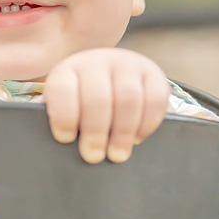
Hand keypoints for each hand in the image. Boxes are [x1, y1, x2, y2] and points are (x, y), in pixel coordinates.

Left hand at [43, 48, 170, 163]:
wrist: (109, 76)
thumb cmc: (82, 101)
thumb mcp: (65, 106)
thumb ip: (63, 121)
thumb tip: (68, 145)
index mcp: (69, 71)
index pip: (64, 89)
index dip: (64, 116)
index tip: (66, 138)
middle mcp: (98, 62)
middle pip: (98, 98)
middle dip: (95, 132)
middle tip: (93, 156)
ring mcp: (127, 65)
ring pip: (128, 99)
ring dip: (123, 132)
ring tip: (117, 154)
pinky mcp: (153, 73)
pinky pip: (155, 99)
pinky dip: (147, 123)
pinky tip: (137, 138)